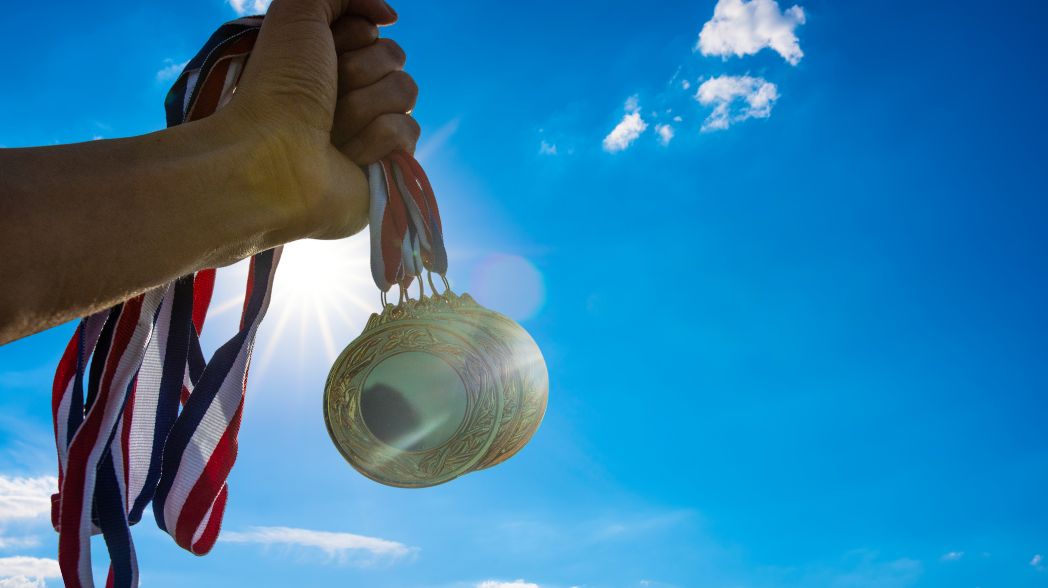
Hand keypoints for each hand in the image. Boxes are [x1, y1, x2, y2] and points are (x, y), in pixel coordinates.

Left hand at [216, 0, 419, 240]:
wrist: (273, 157)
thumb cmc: (278, 86)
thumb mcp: (297, 12)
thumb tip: (388, 15)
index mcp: (329, 58)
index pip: (373, 30)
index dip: (351, 37)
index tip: (322, 55)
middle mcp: (350, 91)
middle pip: (394, 57)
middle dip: (359, 71)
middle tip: (326, 97)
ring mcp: (372, 128)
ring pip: (406, 91)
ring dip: (364, 107)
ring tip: (332, 131)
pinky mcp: (388, 163)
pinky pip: (408, 131)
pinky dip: (376, 140)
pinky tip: (348, 156)